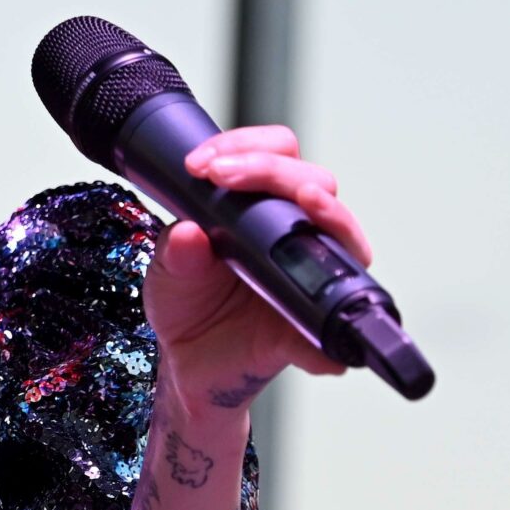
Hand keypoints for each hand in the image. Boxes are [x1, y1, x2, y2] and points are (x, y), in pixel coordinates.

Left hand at [140, 125, 376, 413]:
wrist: (186, 362)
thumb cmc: (188, 305)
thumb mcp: (167, 271)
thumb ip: (175, 252)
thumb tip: (189, 235)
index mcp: (262, 210)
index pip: (278, 154)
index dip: (248, 146)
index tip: (205, 163)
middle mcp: (296, 235)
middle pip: (314, 180)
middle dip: (273, 168)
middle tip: (225, 175)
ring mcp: (312, 276)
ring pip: (343, 235)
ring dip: (328, 211)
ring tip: (305, 200)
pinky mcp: (311, 327)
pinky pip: (335, 325)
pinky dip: (332, 327)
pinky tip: (319, 335)